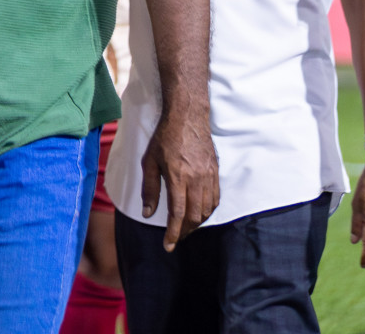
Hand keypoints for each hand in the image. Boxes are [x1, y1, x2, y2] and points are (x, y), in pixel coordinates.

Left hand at [142, 107, 218, 250]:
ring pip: (206, 210)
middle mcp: (196, 179)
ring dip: (195, 223)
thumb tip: (148, 214)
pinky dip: (207, 211)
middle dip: (184, 232)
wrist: (188, 117)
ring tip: (184, 228)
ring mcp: (209, 176)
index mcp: (178, 177)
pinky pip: (215, 199)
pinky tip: (198, 213)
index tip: (168, 246)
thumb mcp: (149, 162)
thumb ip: (149, 189)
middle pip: (194, 216)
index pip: (177, 213)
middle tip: (175, 239)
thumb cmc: (164, 138)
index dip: (173, 233)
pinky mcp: (216, 172)